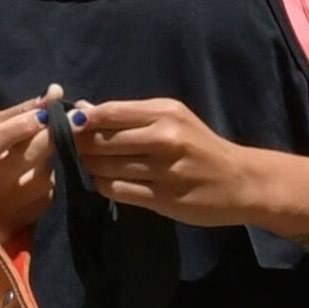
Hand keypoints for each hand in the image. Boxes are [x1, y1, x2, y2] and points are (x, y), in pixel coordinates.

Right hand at [0, 95, 59, 235]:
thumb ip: (22, 111)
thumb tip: (56, 91)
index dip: (22, 125)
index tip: (46, 112)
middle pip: (27, 156)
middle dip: (53, 135)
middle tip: (75, 119)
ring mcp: (9, 205)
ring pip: (44, 174)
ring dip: (50, 158)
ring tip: (40, 153)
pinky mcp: (28, 217)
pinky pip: (49, 191)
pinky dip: (49, 178)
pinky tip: (37, 174)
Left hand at [66, 95, 269, 229]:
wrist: (240, 181)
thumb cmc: (201, 147)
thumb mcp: (172, 120)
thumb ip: (129, 116)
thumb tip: (83, 109)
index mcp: (165, 112)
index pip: (109, 112)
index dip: (81, 120)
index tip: (68, 127)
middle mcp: (165, 138)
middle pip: (102, 140)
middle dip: (82, 145)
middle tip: (78, 150)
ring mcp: (164, 170)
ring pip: (105, 166)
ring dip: (91, 167)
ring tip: (94, 165)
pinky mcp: (163, 198)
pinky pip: (116, 190)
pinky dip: (104, 186)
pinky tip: (107, 182)